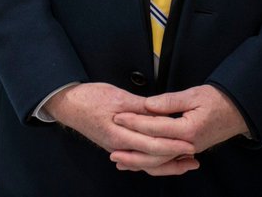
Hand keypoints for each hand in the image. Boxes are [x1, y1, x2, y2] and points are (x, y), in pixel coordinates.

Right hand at [45, 83, 196, 173]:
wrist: (68, 104)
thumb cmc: (90, 98)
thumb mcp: (118, 97)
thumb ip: (142, 108)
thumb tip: (163, 113)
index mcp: (120, 135)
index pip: (152, 145)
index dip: (173, 146)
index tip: (190, 144)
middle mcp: (119, 146)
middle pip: (152, 159)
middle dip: (174, 160)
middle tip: (194, 156)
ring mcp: (117, 148)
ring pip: (146, 163)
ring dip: (166, 164)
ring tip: (185, 162)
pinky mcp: (117, 146)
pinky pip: (138, 158)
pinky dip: (153, 160)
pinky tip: (164, 160)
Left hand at [110, 85, 247, 172]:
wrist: (239, 111)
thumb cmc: (219, 100)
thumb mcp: (194, 95)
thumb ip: (169, 101)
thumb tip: (148, 104)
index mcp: (188, 130)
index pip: (155, 127)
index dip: (134, 121)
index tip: (118, 116)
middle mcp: (187, 144)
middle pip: (154, 151)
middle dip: (131, 149)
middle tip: (111, 147)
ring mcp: (188, 150)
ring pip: (159, 161)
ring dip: (139, 161)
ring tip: (120, 160)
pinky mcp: (188, 150)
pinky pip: (167, 160)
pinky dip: (151, 162)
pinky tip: (139, 161)